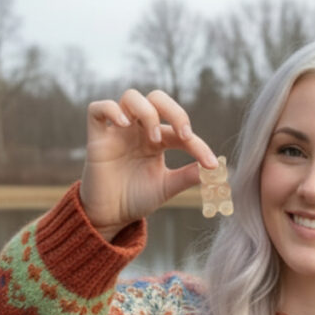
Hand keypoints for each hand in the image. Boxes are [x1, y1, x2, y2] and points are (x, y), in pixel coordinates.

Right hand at [80, 89, 218, 240]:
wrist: (110, 216)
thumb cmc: (136, 199)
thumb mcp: (167, 187)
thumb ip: (189, 176)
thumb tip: (217, 170)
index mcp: (157, 140)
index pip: (180, 130)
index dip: (198, 145)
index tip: (210, 164)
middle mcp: (138, 130)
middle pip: (157, 98)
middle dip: (175, 111)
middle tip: (184, 135)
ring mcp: (118, 131)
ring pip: (131, 97)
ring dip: (147, 112)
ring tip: (153, 139)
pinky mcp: (97, 137)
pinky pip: (97, 109)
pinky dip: (111, 110)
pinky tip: (124, 125)